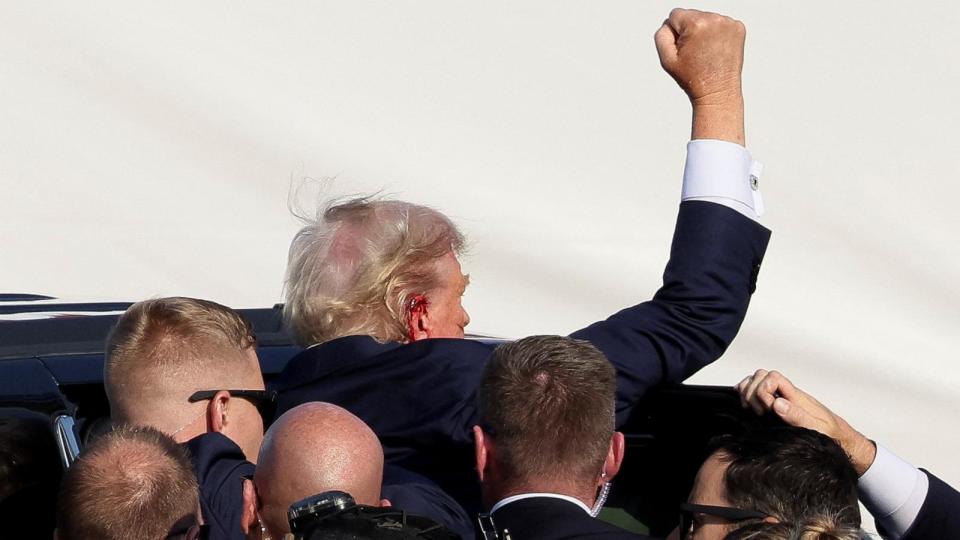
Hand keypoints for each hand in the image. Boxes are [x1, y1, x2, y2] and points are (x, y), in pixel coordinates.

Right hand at [655, 9, 745, 144]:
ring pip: (706, 18)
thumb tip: (670, 22)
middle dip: (690, 31)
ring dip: (704, 32)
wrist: (718, 91)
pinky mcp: (738, 27)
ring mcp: (728, 23)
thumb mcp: (666, 59)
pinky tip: (715, 49)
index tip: (684, 48)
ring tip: (706, 52)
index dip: (675, 33)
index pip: (675, 14)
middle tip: (695, 53)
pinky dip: (717, 34)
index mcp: (696, 25)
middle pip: (692, 15)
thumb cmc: (693, 78)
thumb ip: (662, 34)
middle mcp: (714, 20)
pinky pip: (720, 23)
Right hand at [736, 369, 877, 475]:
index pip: (773, 377)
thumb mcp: (817, 428)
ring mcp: (780, 398)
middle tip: (759, 411)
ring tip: (753, 410)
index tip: (767, 409)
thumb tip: (777, 403)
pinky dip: (747, 395)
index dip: (763, 390)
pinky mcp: (776, 406)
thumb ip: (797, 415)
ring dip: (748, 392)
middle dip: (753, 392)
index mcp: (796, 396)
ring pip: (757, 380)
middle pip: (761, 375)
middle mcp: (786, 394)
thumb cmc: (830, 435)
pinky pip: (756, 391)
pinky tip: (748, 407)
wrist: (839, 439)